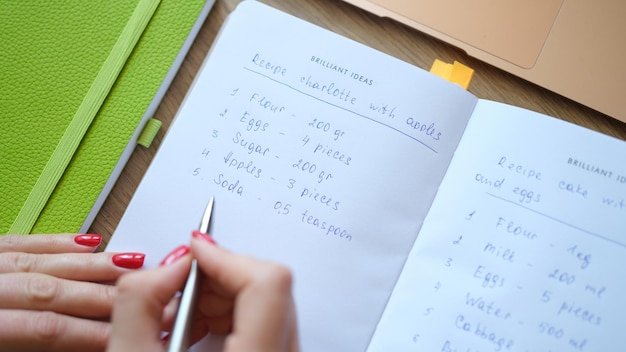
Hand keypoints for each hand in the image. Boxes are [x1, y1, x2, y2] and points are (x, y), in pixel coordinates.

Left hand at [0, 233, 144, 350]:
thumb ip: (43, 345)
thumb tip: (94, 344)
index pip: (48, 329)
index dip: (92, 331)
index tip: (125, 332)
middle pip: (52, 291)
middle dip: (103, 296)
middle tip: (141, 299)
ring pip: (44, 262)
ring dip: (93, 265)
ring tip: (130, 266)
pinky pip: (23, 241)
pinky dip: (59, 242)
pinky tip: (89, 241)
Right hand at [108, 232, 298, 351]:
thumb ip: (139, 304)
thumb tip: (168, 263)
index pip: (268, 281)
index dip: (225, 256)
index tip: (193, 249)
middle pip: (265, 285)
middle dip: (214, 278)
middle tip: (175, 295)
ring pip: (264, 299)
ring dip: (217, 296)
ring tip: (178, 322)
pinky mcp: (277, 351)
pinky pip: (262, 316)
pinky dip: (226, 313)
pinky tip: (195, 331)